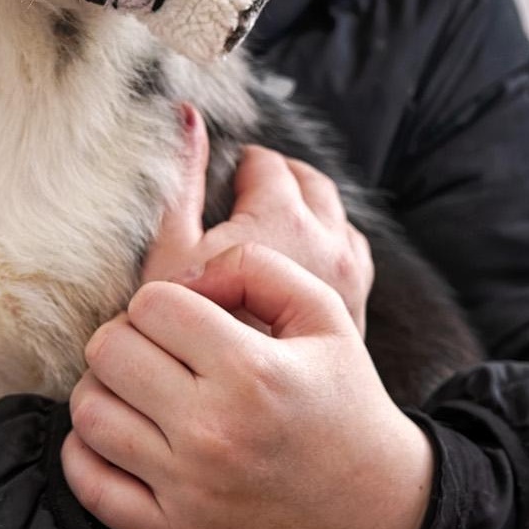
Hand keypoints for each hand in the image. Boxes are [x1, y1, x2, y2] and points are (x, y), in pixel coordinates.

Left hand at [62, 242, 433, 528]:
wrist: (374, 510)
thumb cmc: (343, 402)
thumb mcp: (322, 314)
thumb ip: (254, 265)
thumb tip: (184, 272)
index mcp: (251, 370)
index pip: (151, 304)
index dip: (161, 302)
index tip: (183, 320)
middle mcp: (214, 430)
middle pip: (108, 351)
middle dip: (124, 338)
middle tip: (154, 351)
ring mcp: (189, 487)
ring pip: (89, 413)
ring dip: (102, 391)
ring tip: (135, 390)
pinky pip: (90, 487)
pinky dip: (84, 455)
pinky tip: (117, 436)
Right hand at [141, 106, 374, 333]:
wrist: (254, 413)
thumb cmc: (198, 337)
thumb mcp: (171, 255)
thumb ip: (181, 180)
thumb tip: (187, 115)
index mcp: (283, 217)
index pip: (263, 162)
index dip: (233, 168)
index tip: (213, 188)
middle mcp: (328, 237)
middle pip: (305, 178)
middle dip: (272, 180)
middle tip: (236, 201)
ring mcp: (349, 270)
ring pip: (333, 211)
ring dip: (302, 206)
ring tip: (264, 227)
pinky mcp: (358, 299)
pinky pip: (350, 248)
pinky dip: (326, 240)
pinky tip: (294, 261)